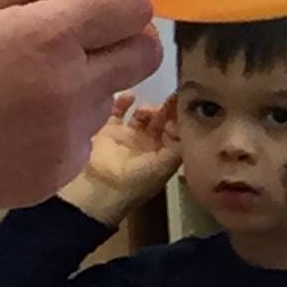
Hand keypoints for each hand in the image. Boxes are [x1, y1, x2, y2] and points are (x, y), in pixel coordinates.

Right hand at [0, 0, 159, 218]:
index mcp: (49, 40)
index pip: (135, 6)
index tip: (85, 4)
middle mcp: (73, 92)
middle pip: (144, 54)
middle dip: (119, 39)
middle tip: (69, 41)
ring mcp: (69, 141)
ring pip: (110, 99)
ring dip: (84, 86)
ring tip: (20, 89)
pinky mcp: (56, 177)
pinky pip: (83, 140)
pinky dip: (62, 128)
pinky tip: (10, 126)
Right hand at [65, 98, 178, 223]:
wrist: (105, 188)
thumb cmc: (140, 180)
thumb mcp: (166, 165)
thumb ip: (178, 144)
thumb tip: (180, 122)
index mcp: (165, 152)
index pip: (177, 130)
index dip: (180, 119)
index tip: (182, 108)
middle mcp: (149, 142)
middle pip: (161, 119)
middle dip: (166, 109)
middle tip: (171, 98)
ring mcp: (129, 135)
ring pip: (142, 114)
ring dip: (147, 108)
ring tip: (145, 111)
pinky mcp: (110, 130)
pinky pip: (118, 111)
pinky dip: (123, 102)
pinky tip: (129, 97)